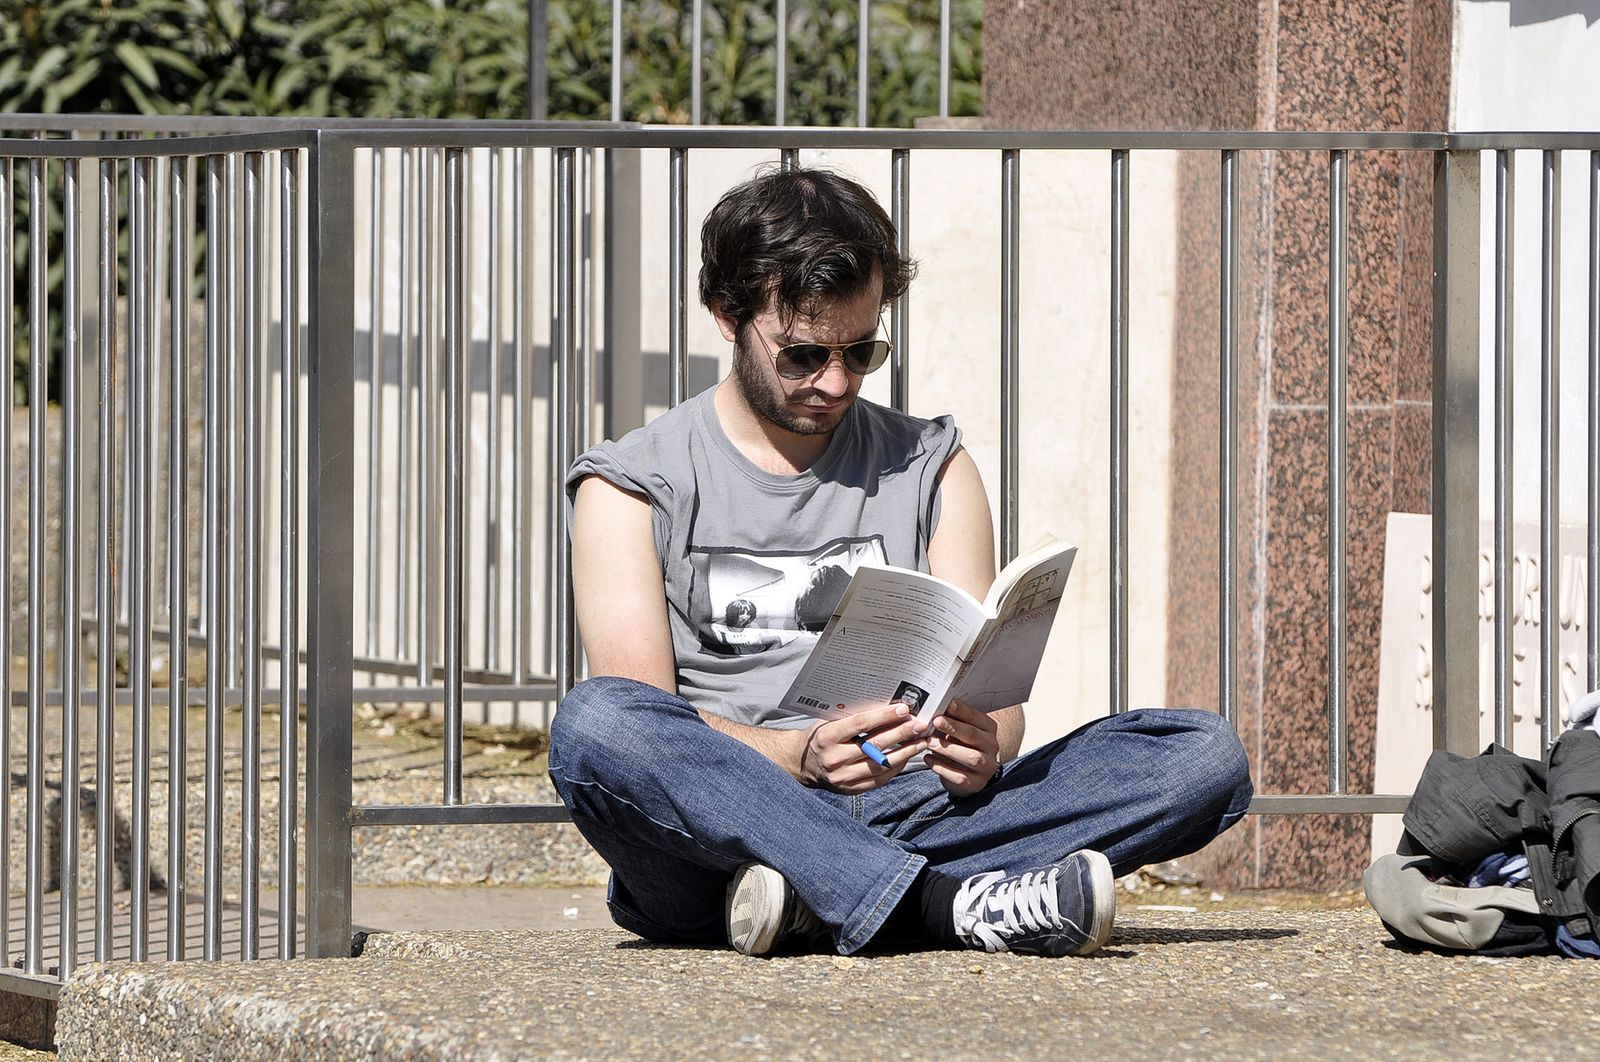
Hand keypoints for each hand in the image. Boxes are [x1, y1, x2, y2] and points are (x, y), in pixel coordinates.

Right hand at [797, 703, 928, 792]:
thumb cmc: (820, 737)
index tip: (903, 709)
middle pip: (875, 744)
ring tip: (922, 741)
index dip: (884, 716)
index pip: (860, 724)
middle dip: (901, 733)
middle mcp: (834, 758)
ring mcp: (843, 777)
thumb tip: (885, 704)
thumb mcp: (829, 721)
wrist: (803, 764)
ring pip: (881, 764)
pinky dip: (896, 767)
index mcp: (827, 737)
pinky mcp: (851, 789)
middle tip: (920, 725)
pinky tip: (908, 756)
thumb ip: (852, 716)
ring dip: (905, 752)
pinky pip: (880, 779)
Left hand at [918, 699, 1000, 797]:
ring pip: (971, 757)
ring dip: (948, 749)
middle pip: (974, 736)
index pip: (977, 717)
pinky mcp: (976, 783)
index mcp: (988, 730)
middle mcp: (991, 747)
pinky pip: (960, 776)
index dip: (961, 711)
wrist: (968, 774)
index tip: (947, 705)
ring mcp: (986, 767)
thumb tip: (935, 707)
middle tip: (936, 721)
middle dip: (954, 728)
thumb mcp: (958, 732)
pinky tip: (928, 759)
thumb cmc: (960, 747)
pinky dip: (942, 768)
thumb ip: (950, 720)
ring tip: (930, 742)